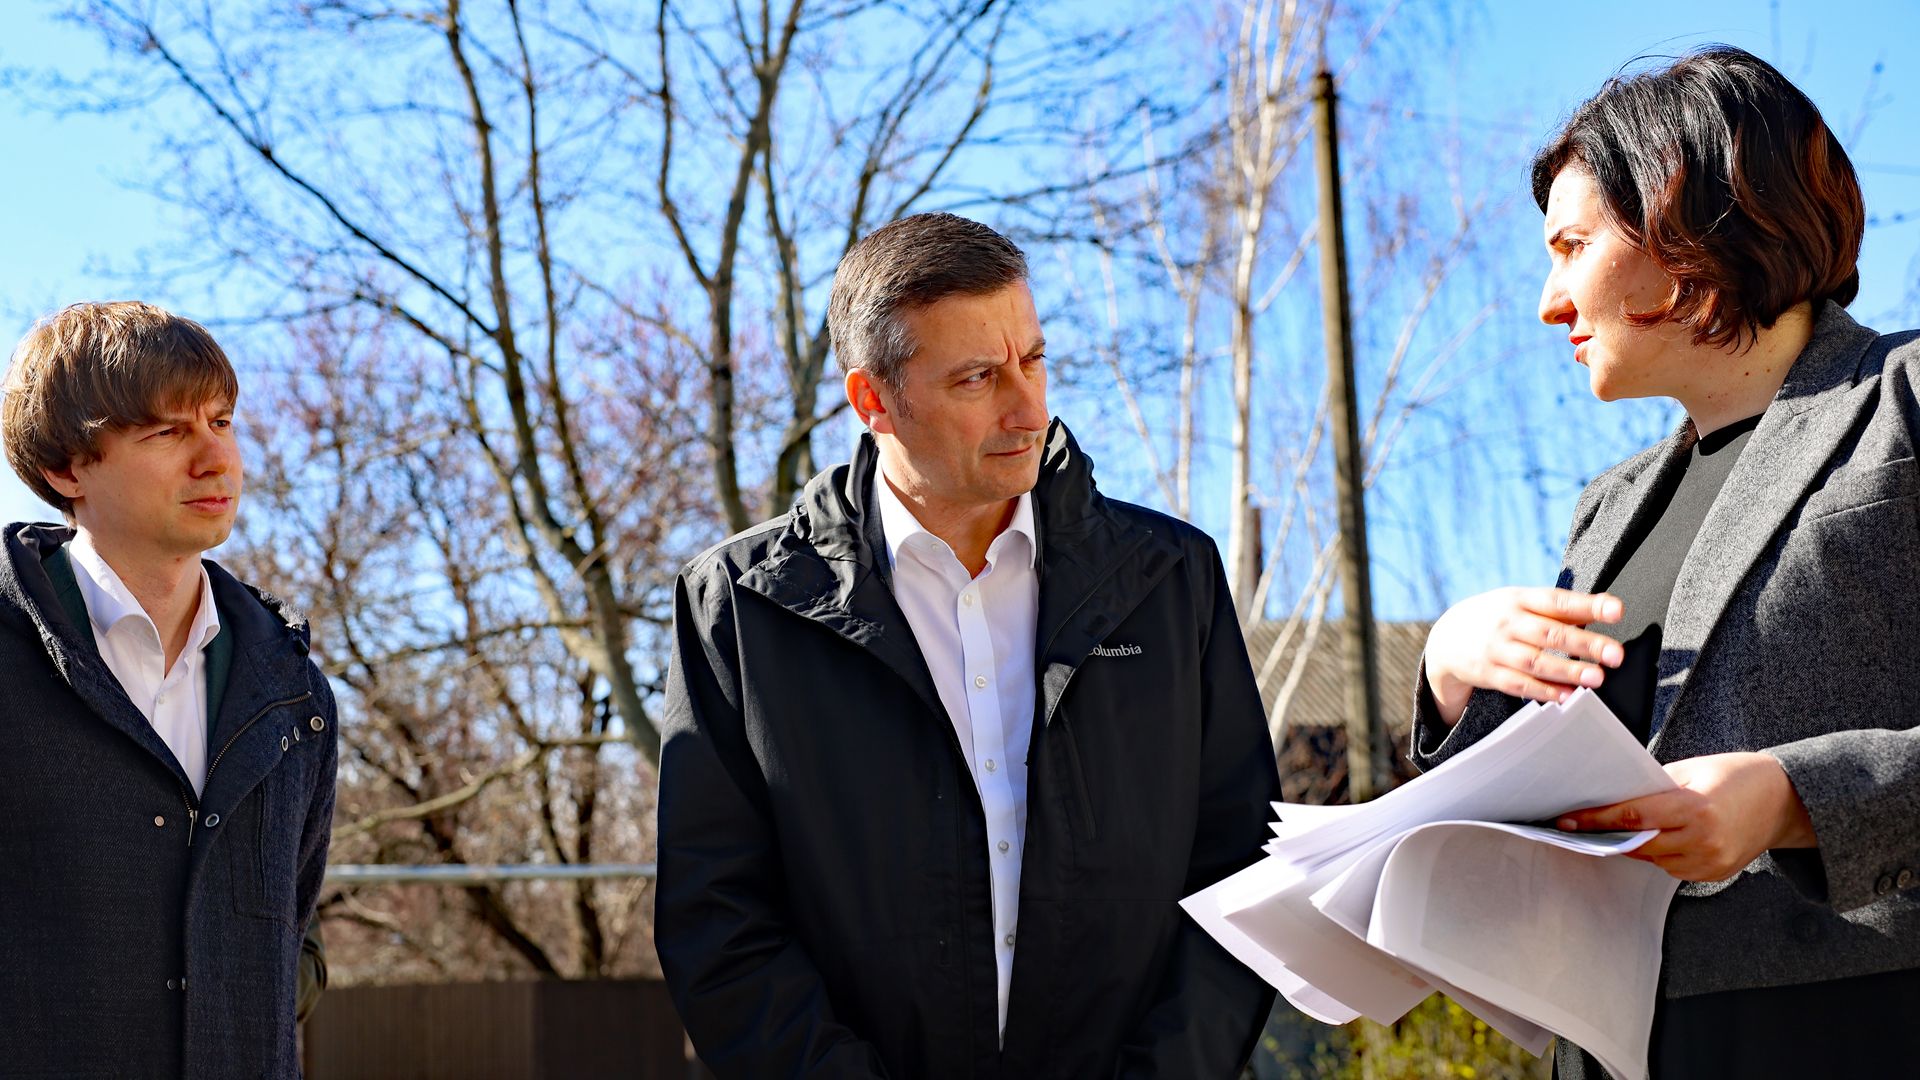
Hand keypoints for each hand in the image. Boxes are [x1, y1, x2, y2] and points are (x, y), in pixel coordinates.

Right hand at [1423, 587, 1624, 724]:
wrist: (1447, 638)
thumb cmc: (1496, 617)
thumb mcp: (1520, 602)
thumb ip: (1561, 608)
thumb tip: (1607, 607)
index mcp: (1519, 599)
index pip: (1557, 601)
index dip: (1588, 606)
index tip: (1617, 611)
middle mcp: (1507, 623)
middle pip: (1549, 634)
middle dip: (1584, 644)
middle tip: (1615, 654)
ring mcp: (1496, 649)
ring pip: (1535, 662)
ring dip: (1567, 671)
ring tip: (1596, 678)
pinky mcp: (1489, 674)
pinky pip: (1518, 684)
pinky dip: (1543, 691)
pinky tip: (1566, 696)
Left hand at [1557, 752, 1817, 881]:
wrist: (1785, 800)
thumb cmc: (1735, 776)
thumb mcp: (1691, 770)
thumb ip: (1653, 787)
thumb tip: (1612, 798)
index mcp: (1695, 808)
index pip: (1632, 816)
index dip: (1595, 819)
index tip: (1567, 819)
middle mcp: (1703, 840)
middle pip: (1638, 842)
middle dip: (1608, 834)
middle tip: (1578, 825)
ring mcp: (1711, 861)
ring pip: (1653, 859)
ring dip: (1633, 845)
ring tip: (1616, 829)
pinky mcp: (1715, 874)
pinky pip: (1672, 869)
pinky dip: (1658, 855)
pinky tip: (1656, 839)